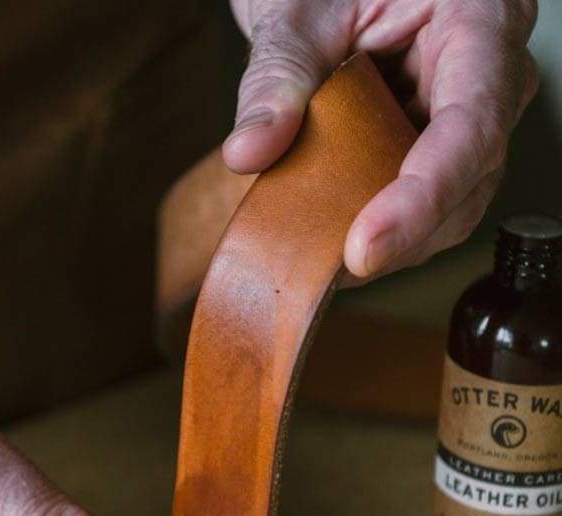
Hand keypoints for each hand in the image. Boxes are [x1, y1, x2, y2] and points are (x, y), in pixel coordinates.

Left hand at [223, 0, 538, 278]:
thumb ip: (276, 78)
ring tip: (323, 254)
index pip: (470, 123)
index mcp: (478, 20)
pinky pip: (424, 214)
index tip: (364, 247)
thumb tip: (247, 151)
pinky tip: (333, 240)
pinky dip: (376, 234)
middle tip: (326, 267)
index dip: (422, 196)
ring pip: (452, 210)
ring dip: (388, 243)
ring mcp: (472, 122)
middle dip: (400, 235)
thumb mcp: (298, 17)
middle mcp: (491, 76)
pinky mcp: (442, 157)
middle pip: (469, 179)